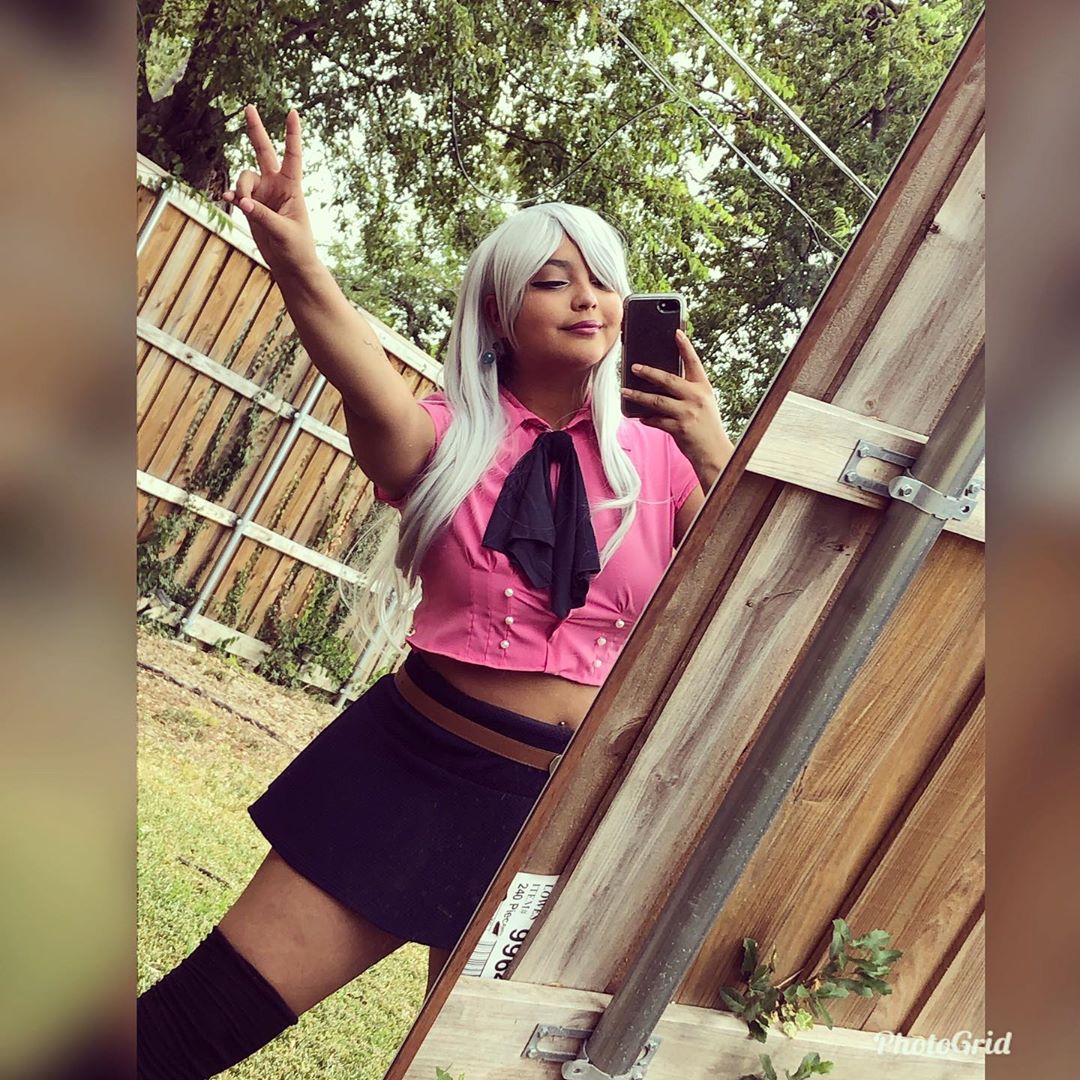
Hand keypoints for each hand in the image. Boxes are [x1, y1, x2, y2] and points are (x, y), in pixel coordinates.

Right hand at [223, 105, 318, 275]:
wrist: (291, 265)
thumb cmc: (297, 248)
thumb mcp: (283, 231)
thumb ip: (261, 215)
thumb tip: (240, 201)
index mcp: (292, 187)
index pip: (292, 155)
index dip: (292, 134)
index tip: (293, 112)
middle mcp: (276, 185)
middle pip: (264, 151)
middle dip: (256, 130)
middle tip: (249, 107)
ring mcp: (262, 194)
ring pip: (244, 177)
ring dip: (241, 188)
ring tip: (245, 207)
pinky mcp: (250, 206)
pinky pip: (235, 193)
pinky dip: (231, 196)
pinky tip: (229, 200)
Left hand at [620, 329, 733, 487]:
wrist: (714, 452)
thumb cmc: (706, 427)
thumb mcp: (704, 404)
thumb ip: (688, 391)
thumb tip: (663, 381)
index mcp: (704, 388)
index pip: (693, 362)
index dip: (685, 346)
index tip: (676, 331)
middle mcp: (696, 398)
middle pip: (668, 379)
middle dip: (649, 372)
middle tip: (634, 367)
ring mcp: (687, 413)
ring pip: (656, 400)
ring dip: (638, 396)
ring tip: (625, 391)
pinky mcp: (679, 428)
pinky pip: (656, 420)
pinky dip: (646, 418)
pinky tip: (639, 416)